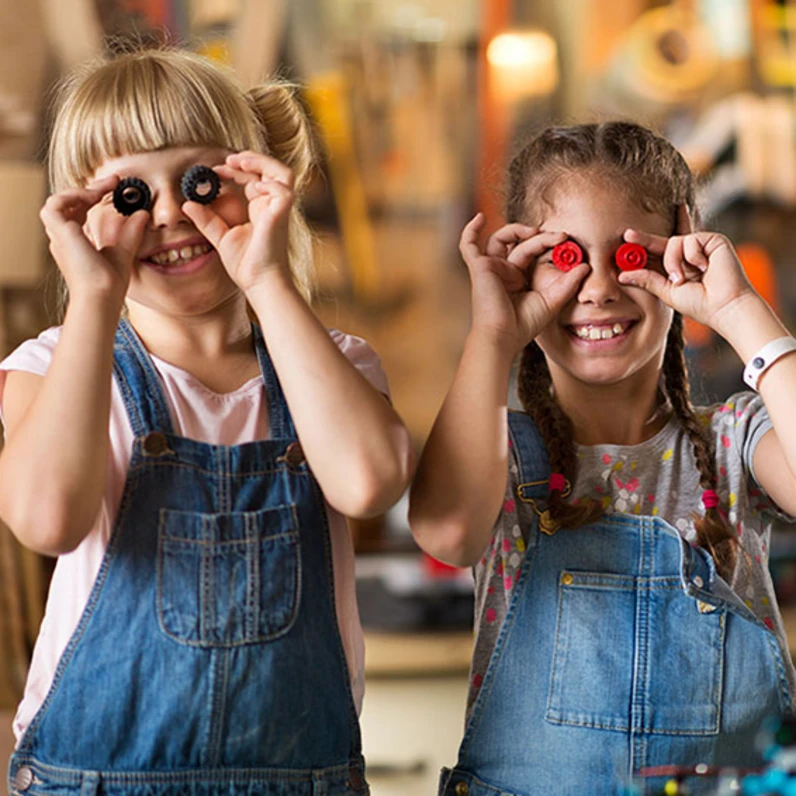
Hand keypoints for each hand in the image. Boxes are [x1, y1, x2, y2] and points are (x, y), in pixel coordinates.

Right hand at [42, 175, 147, 305]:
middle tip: (113, 180)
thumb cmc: (110, 283)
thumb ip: (131, 233)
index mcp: (76, 244)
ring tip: (104, 187)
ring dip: (81, 190)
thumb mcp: (124, 251)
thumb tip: (143, 214)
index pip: (79, 213)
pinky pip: (55, 203)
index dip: (94, 197)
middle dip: (90, 189)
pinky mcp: (58, 231)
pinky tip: (93, 195)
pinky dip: (73, 195)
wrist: (102, 295)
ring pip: (58, 201)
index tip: (114, 186)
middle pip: (69, 204)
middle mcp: (64, 239)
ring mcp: (59, 235)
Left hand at [182, 151, 294, 292]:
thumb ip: (206, 220)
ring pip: (283, 173)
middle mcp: (272, 206)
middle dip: (251, 159)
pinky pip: (283, 189)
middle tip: (229, 159)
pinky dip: (268, 183)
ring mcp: (279, 210)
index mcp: (261, 209)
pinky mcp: (282, 215)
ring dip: (262, 163)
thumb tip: (187, 205)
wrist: (259, 282)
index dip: (236, 170)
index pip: (253, 178)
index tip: (215, 170)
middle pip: (271, 170)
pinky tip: (252, 187)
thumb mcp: (220, 237)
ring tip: (241, 162)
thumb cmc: (246, 264)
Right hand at [460, 214, 589, 351]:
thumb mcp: (551, 302)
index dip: (548, 243)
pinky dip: (470, 230)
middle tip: (560, 236)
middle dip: (541, 237)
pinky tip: (480, 217)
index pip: (532, 252)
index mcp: (517, 278)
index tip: (566, 241)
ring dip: (517, 229)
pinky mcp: (479, 267)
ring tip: (536, 230)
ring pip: (500, 238)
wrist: (503, 337)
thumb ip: (567, 284)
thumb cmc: (523, 326)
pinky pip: (468, 244)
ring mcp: (490, 268)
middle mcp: (503, 271)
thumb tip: (585, 266)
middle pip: (520, 243)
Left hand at [617, 225, 757, 332]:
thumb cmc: (700, 304)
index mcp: (677, 267)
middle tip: (627, 235)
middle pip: (662, 242)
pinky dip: (692, 255)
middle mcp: (688, 255)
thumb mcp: (667, 292)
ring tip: (683, 278)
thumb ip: (647, 280)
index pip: (657, 253)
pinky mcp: (713, 240)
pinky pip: (690, 240)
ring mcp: (701, 246)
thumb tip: (621, 274)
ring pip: (673, 242)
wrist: (724, 306)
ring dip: (673, 261)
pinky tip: (705, 267)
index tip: (626, 239)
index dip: (642, 246)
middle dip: (644, 239)